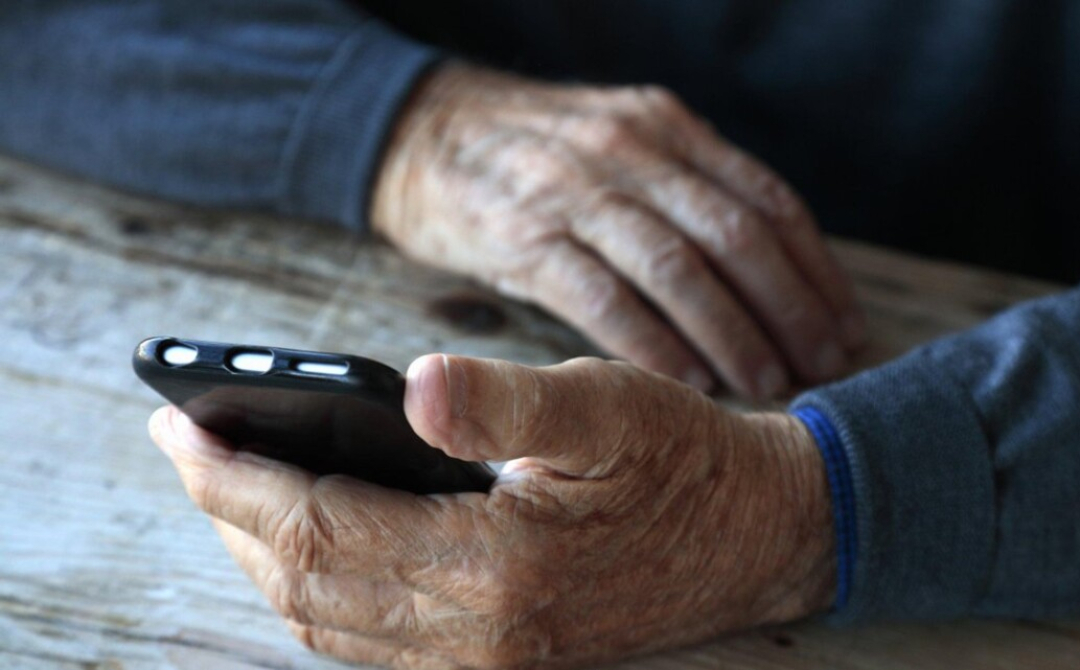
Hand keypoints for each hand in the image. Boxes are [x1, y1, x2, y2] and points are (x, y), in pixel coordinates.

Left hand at [149, 354, 835, 668]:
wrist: (754, 534)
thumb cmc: (681, 460)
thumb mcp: (606, 407)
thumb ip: (509, 402)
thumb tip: (421, 388)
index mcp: (495, 568)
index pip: (320, 528)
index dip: (238, 478)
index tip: (180, 426)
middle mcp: (477, 635)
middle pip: (305, 584)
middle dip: (230, 514)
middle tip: (186, 447)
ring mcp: (485, 660)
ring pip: (327, 621)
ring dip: (264, 554)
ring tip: (229, 489)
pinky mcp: (497, 658)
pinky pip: (369, 639)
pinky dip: (317, 589)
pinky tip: (309, 542)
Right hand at [372, 63, 864, 398]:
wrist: (422, 132)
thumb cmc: (532, 153)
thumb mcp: (620, 141)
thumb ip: (683, 189)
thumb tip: (758, 271)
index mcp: (666, 127)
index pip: (767, 199)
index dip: (816, 270)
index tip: (844, 325)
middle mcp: (632, 151)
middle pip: (736, 237)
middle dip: (790, 309)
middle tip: (822, 366)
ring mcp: (576, 193)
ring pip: (679, 270)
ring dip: (733, 334)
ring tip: (767, 383)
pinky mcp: (525, 238)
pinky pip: (604, 300)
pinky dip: (653, 346)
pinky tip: (686, 382)